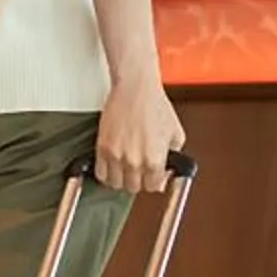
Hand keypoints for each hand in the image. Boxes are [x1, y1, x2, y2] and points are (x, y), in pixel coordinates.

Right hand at [94, 76, 183, 194]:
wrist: (136, 88)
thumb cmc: (155, 106)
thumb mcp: (176, 133)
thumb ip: (174, 158)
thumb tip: (167, 174)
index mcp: (155, 160)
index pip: (152, 187)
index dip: (153, 181)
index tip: (152, 175)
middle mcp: (135, 161)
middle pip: (133, 188)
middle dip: (137, 180)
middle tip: (139, 169)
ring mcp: (117, 156)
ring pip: (115, 184)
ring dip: (120, 178)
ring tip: (125, 168)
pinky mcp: (103, 148)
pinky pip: (100, 173)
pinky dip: (106, 173)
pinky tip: (112, 165)